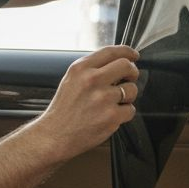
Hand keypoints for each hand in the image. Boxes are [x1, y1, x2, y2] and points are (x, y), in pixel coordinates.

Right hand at [34, 45, 140, 160]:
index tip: (133, 56)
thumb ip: (91, 69)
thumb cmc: (63, 110)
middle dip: (132, 72)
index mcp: (81, 69)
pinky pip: (130, 109)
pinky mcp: (112, 116)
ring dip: (127, 96)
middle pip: (126, 66)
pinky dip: (124, 114)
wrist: (55, 135)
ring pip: (132, 89)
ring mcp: (103, 98)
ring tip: (113, 103)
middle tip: (130, 78)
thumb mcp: (70, 81)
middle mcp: (92, 80)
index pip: (111, 52)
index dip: (127, 52)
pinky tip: (110, 116)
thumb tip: (115, 63)